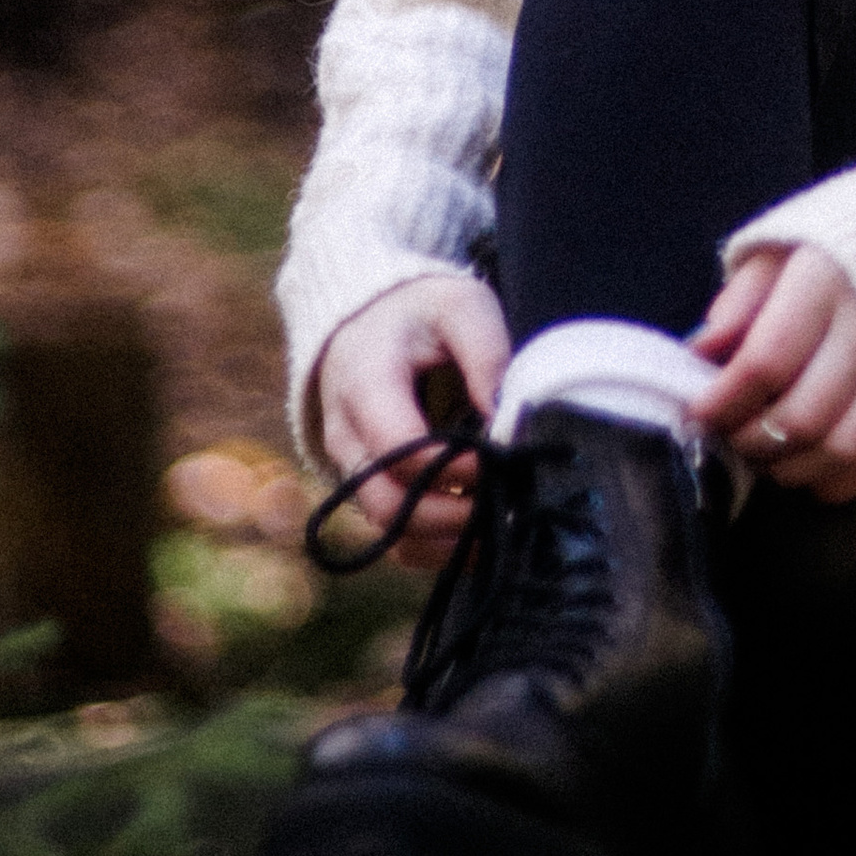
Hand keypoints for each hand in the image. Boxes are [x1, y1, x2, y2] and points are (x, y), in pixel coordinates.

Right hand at [314, 273, 510, 568]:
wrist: (370, 320)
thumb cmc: (420, 312)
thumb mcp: (459, 306)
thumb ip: (486, 354)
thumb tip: (509, 419)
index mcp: (364, 384)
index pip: (398, 447)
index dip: (455, 464)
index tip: (501, 456)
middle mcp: (347, 437)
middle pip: (387, 505)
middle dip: (453, 515)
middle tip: (508, 502)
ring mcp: (353, 471)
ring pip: (390, 533)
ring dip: (449, 540)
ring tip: (504, 524)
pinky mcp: (370, 490)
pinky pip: (396, 541)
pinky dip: (440, 550)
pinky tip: (485, 536)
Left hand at [692, 244, 855, 504]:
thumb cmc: (831, 255)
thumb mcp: (777, 252)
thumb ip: (739, 301)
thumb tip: (702, 353)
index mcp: (828, 280)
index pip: (766, 361)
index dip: (723, 399)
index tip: (697, 412)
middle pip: (802, 416)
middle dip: (749, 441)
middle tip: (726, 437)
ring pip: (842, 449)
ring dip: (789, 467)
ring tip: (763, 451)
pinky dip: (836, 479)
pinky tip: (807, 462)